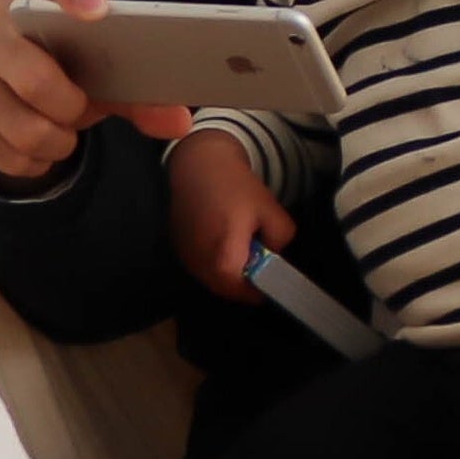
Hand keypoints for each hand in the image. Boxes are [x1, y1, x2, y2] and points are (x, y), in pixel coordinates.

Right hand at [0, 0, 190, 182]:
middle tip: (77, 109)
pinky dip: (32, 160)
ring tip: (57, 127)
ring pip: (27, 130)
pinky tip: (27, 141)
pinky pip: (8, 156)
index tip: (98, 10)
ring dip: (57, 142)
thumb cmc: (53, 63)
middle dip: (72, 109)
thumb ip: (138, 91)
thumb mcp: (95, 69)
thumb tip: (180, 121)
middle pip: (39, 81)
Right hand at [166, 127, 294, 298]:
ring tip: (239, 242)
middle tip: (258, 254)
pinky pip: (202, 266)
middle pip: (230, 290)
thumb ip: (281, 240)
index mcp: (224, 262)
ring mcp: (186, 260)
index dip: (265, 288)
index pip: (249, 295)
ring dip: (230, 269)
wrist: (197, 162)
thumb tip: (275, 255)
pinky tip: (222, 235)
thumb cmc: (235, 185)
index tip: (274, 274)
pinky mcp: (178, 250)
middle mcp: (200, 268)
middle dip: (247, 278)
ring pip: (215, 279)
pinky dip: (214, 259)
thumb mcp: (270, 210)